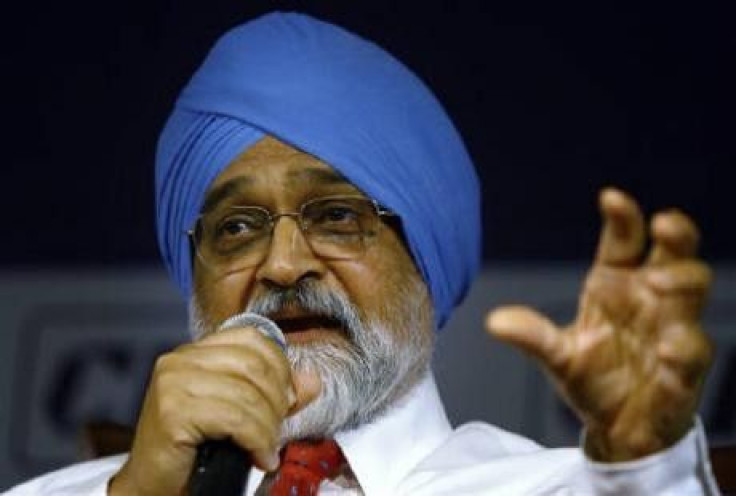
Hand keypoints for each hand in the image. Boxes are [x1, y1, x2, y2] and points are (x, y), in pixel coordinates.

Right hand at [109, 327, 317, 494]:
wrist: (154, 488)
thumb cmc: (194, 451)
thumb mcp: (241, 414)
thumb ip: (276, 395)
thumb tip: (312, 380)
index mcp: (195, 353)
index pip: (252, 338)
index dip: (279, 366)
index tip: (287, 398)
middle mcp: (180, 361)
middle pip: (254, 365)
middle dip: (276, 401)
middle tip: (277, 429)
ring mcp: (173, 384)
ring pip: (247, 394)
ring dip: (268, 428)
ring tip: (267, 448)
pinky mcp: (172, 412)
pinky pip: (235, 419)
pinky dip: (256, 440)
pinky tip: (258, 457)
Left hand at [485, 188, 712, 461]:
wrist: (619, 428)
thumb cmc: (593, 378)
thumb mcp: (557, 356)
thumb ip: (533, 336)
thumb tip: (493, 322)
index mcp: (616, 285)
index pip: (625, 241)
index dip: (623, 217)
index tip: (610, 197)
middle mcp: (650, 297)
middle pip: (675, 251)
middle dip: (676, 233)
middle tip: (662, 225)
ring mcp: (672, 327)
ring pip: (694, 287)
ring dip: (681, 279)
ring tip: (657, 283)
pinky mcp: (687, 365)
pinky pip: (693, 348)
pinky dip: (681, 346)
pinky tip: (664, 349)